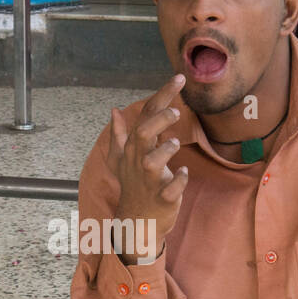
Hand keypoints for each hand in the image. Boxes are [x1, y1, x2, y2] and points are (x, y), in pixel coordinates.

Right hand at [105, 73, 189, 260]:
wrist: (136, 221)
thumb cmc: (133, 186)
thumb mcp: (120, 160)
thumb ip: (119, 134)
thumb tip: (114, 110)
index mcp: (134, 148)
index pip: (146, 115)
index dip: (162, 95)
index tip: (180, 77)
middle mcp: (139, 161)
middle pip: (143, 134)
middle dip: (159, 120)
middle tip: (178, 112)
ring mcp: (149, 181)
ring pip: (152, 162)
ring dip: (164, 151)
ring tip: (174, 144)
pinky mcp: (162, 199)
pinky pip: (170, 190)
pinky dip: (178, 181)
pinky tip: (183, 172)